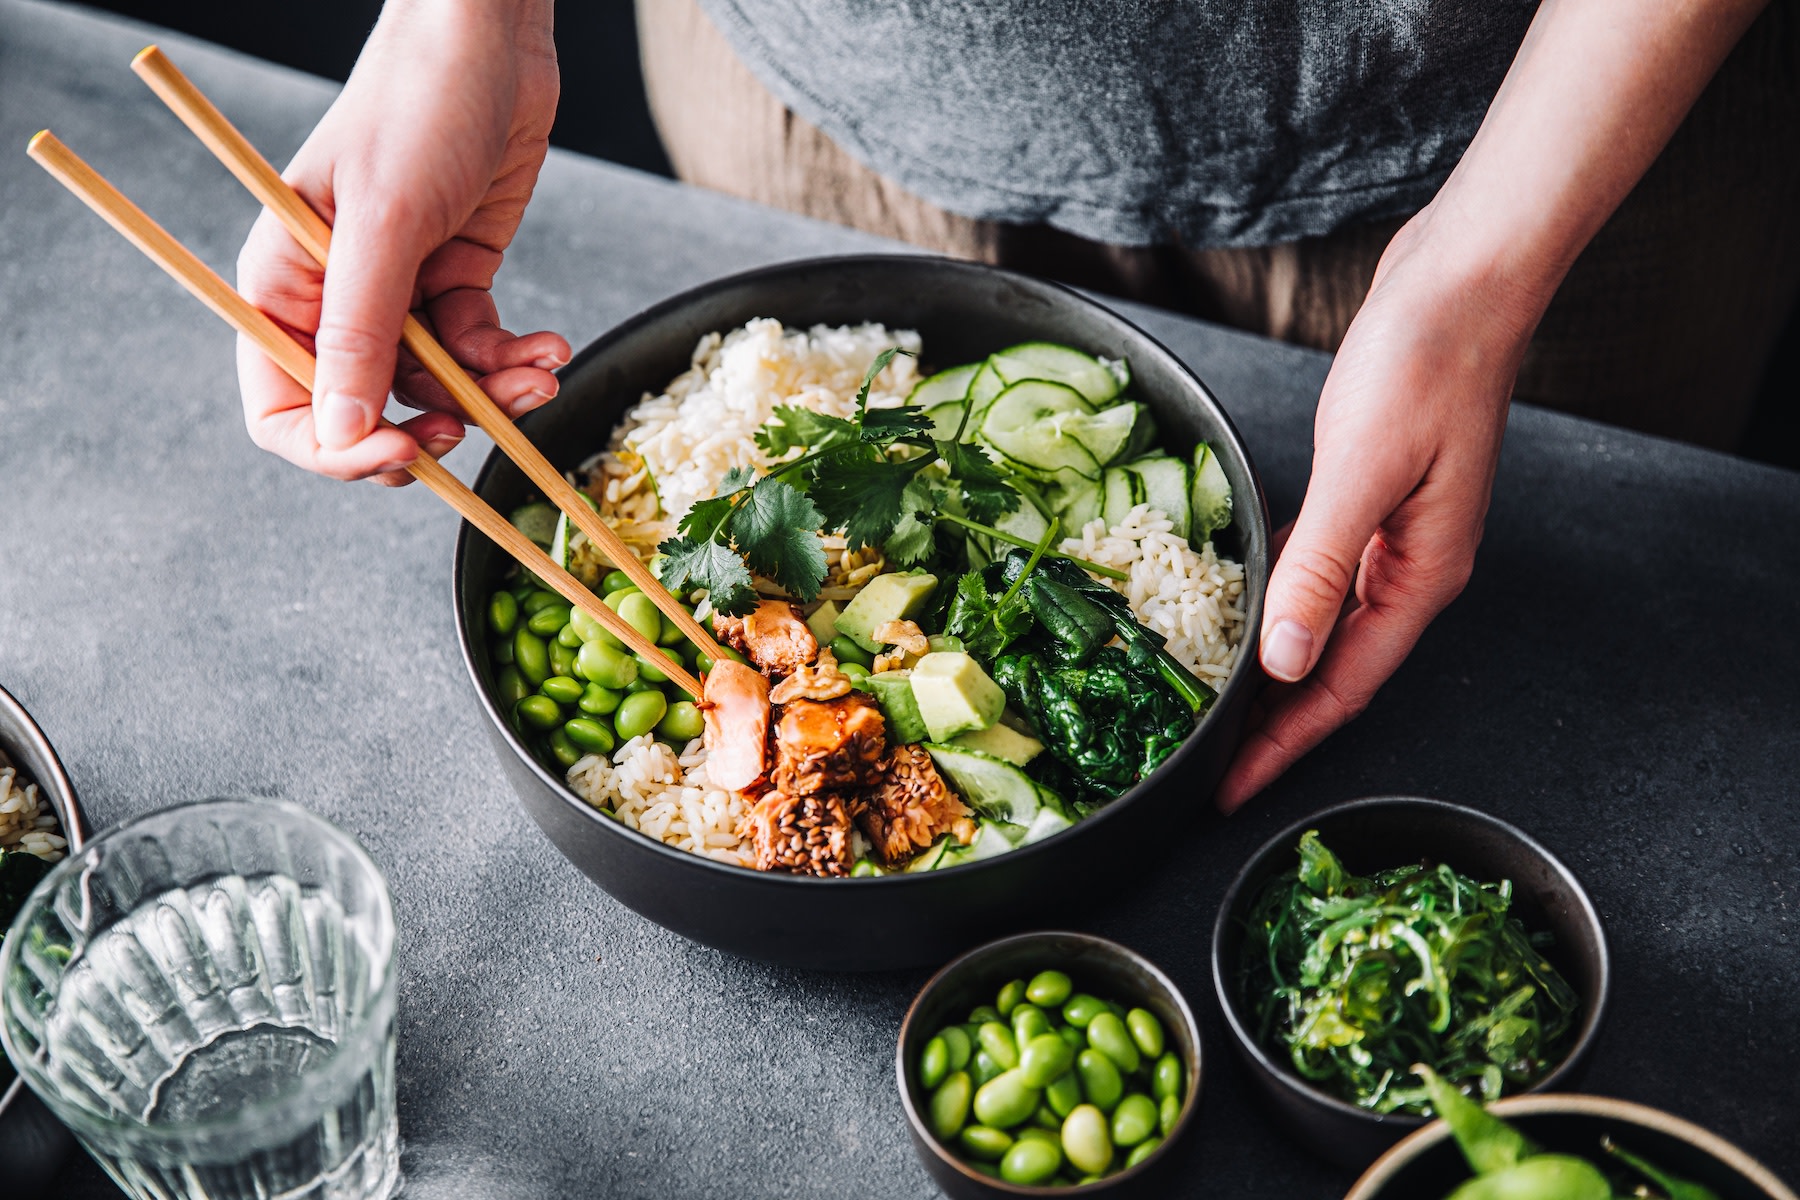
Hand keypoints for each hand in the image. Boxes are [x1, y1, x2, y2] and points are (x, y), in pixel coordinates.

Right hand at [235, 0, 567, 484]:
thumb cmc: (417, 105)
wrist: (488, 42)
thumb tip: (341, 432)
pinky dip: (514, 360)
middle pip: (367, 411)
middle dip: (427, 426)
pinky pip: (477, 352)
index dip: (336, 449)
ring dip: (490, 395)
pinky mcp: (457, 282)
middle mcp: (337, 300)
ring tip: (538, 373)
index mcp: (286, 286)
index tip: (400, 453)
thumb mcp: (386, 225)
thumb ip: (361, 334)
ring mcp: (399, 295)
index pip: (285, 407)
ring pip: (435, 388)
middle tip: (474, 424)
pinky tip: (549, 347)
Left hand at [1215, 207, 1529, 811]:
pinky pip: (1317, 576)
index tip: (1229, 791)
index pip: (1341, 690)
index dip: (1281, 747)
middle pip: (1332, 674)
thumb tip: (1284, 660)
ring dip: (1271, 671)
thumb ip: (1319, 570)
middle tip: (1209, 766)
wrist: (1461, 280)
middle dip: (1272, 727)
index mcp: (1419, 576)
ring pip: (1322, 628)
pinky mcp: (1371, 497)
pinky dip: (1279, 604)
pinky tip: (1242, 611)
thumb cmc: (1425, 362)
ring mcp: (1392, 535)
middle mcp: (1410, 568)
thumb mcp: (1361, 472)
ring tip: (1215, 708)